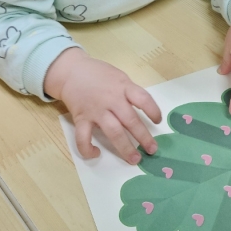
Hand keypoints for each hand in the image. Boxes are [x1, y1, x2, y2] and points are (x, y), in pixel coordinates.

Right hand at [44, 48, 161, 162]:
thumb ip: (130, 92)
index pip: (143, 98)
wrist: (71, 71)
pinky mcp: (81, 118)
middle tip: (152, 149)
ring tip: (134, 159)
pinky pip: (83, 137)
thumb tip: (144, 109)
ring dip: (125, 147)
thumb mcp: (119, 77)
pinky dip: (88, 149)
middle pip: (130, 120)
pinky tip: (96, 154)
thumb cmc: (98, 74)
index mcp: (123, 86)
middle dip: (143, 137)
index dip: (153, 110)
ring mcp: (96, 110)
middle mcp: (111, 99)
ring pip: (113, 132)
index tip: (158, 121)